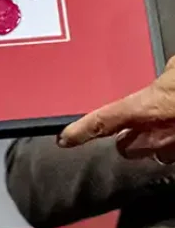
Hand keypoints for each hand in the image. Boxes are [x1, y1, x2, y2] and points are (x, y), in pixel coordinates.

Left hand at [60, 56, 174, 161]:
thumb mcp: (174, 72)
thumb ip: (160, 78)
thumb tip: (160, 74)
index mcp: (144, 109)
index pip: (102, 122)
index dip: (80, 131)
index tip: (64, 140)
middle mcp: (156, 137)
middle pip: (126, 148)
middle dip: (127, 138)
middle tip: (133, 123)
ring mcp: (173, 151)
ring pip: (154, 155)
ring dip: (152, 144)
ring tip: (162, 127)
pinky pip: (174, 156)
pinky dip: (173, 147)